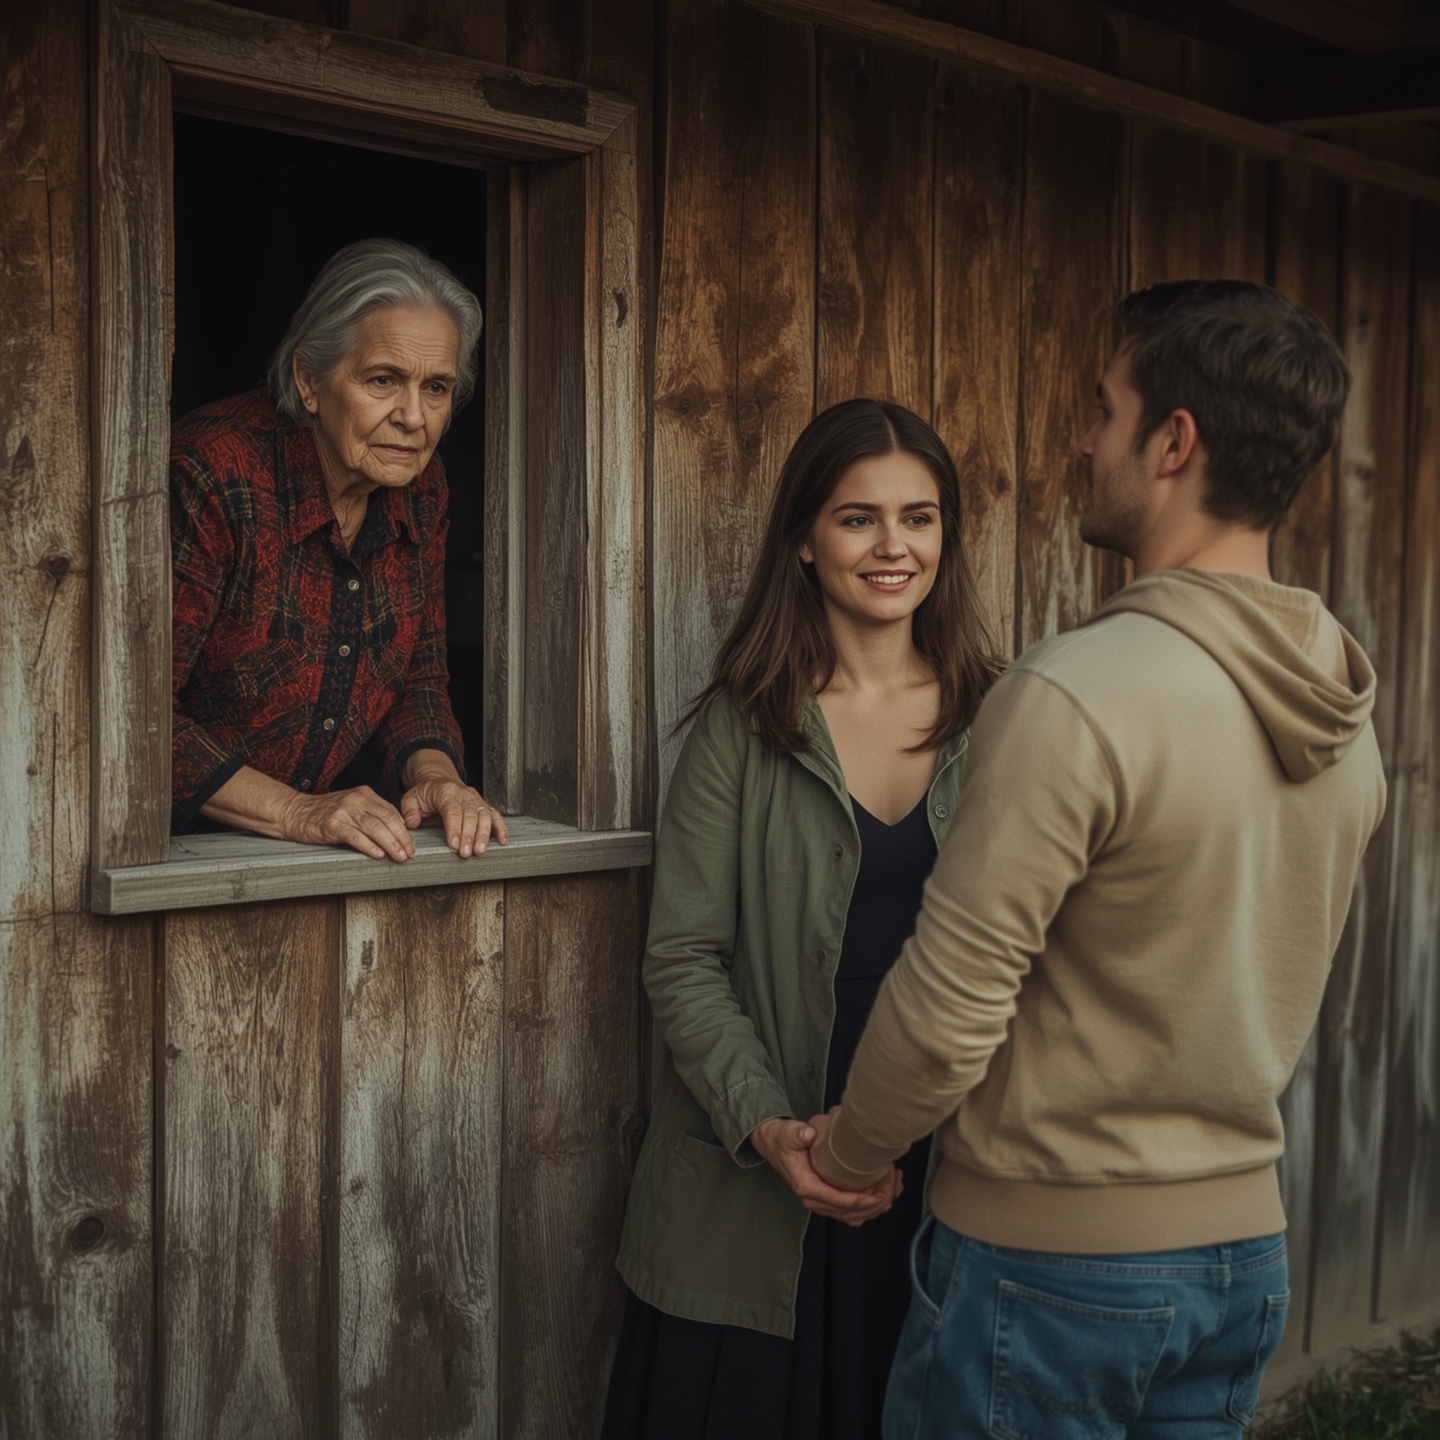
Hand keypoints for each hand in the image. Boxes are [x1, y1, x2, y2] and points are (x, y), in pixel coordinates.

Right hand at [279, 785, 415, 861]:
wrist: (294, 812)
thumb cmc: (324, 813)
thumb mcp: (352, 807)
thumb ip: (372, 814)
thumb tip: (396, 832)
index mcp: (365, 794)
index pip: (392, 812)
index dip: (405, 830)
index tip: (412, 844)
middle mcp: (356, 800)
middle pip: (387, 820)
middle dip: (402, 838)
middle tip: (410, 853)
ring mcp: (344, 811)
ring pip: (375, 828)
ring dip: (390, 844)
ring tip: (399, 856)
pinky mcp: (332, 824)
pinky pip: (355, 836)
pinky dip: (368, 846)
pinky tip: (378, 854)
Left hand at [400, 777, 508, 856]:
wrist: (439, 781)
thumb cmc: (426, 794)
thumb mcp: (411, 798)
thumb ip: (409, 811)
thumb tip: (411, 824)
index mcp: (446, 791)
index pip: (452, 810)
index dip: (454, 828)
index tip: (453, 844)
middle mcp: (464, 794)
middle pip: (470, 815)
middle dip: (469, 835)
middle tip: (465, 853)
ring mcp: (476, 799)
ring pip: (485, 815)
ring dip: (484, 834)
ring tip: (480, 851)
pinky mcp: (484, 806)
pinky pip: (495, 815)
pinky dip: (501, 828)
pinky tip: (502, 840)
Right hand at [750, 1118, 900, 1226]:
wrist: (775, 1145)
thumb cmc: (783, 1141)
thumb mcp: (788, 1134)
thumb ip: (798, 1133)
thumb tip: (809, 1134)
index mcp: (806, 1186)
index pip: (838, 1201)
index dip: (861, 1200)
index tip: (879, 1193)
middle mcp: (815, 1199)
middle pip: (850, 1213)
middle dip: (875, 1203)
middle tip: (893, 1185)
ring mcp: (822, 1201)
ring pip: (854, 1216)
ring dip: (876, 1205)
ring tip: (894, 1187)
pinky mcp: (829, 1199)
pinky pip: (852, 1211)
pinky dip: (870, 1205)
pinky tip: (884, 1192)